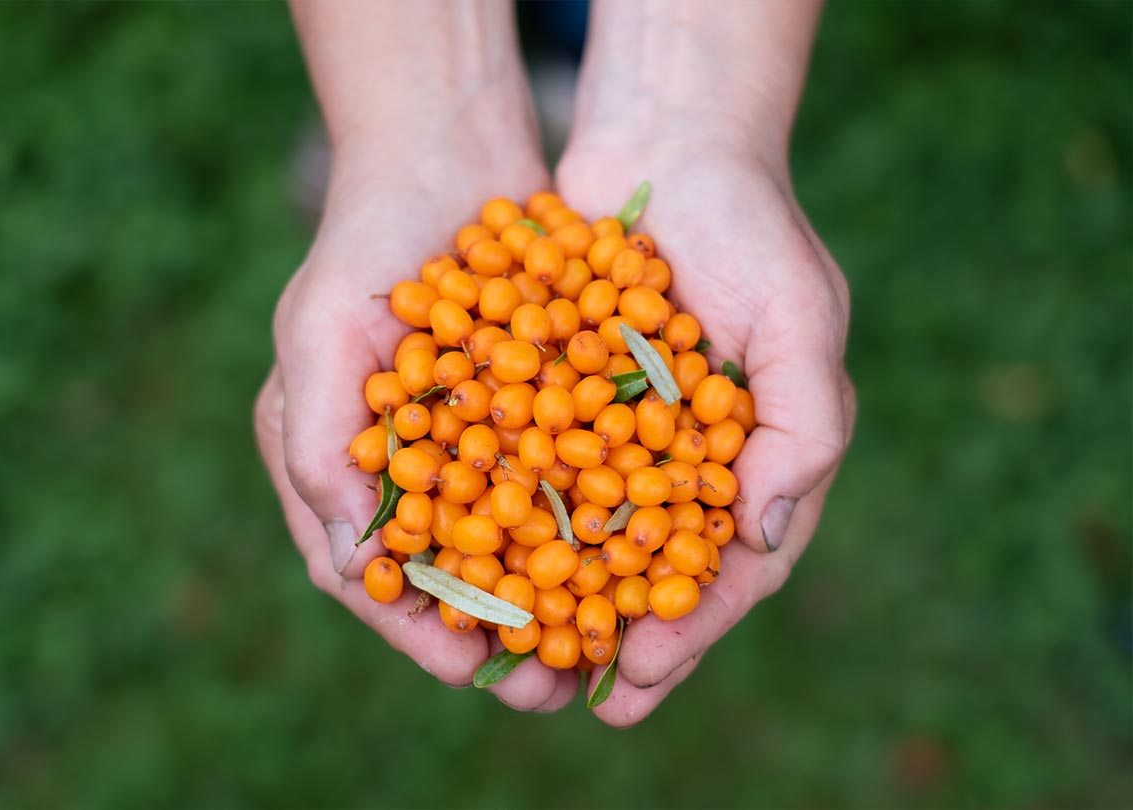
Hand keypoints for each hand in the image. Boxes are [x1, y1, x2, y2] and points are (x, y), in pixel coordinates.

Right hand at [255, 145, 587, 709]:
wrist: (443, 161)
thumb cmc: (364, 247)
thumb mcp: (320, 337)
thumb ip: (317, 447)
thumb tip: (352, 567)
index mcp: (336, 468)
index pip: (373, 577)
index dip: (421, 630)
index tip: (473, 671)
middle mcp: (400, 470)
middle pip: (449, 577)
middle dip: (500, 635)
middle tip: (556, 686)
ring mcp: (464, 444)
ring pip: (510, 545)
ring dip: (553, 596)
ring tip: (604, 643)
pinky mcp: (524, 413)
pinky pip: (556, 484)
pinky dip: (586, 522)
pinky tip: (634, 553)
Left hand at [556, 137, 856, 725]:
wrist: (670, 144)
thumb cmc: (752, 229)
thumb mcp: (801, 317)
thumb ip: (801, 426)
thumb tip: (762, 535)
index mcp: (756, 460)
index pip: (729, 568)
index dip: (687, 628)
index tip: (637, 678)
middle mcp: (686, 460)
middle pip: (647, 568)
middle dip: (609, 635)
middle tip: (562, 695)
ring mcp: (621, 432)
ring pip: (582, 532)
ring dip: (549, 594)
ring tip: (508, 655)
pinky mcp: (563, 396)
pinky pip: (532, 465)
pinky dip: (503, 508)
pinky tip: (461, 551)